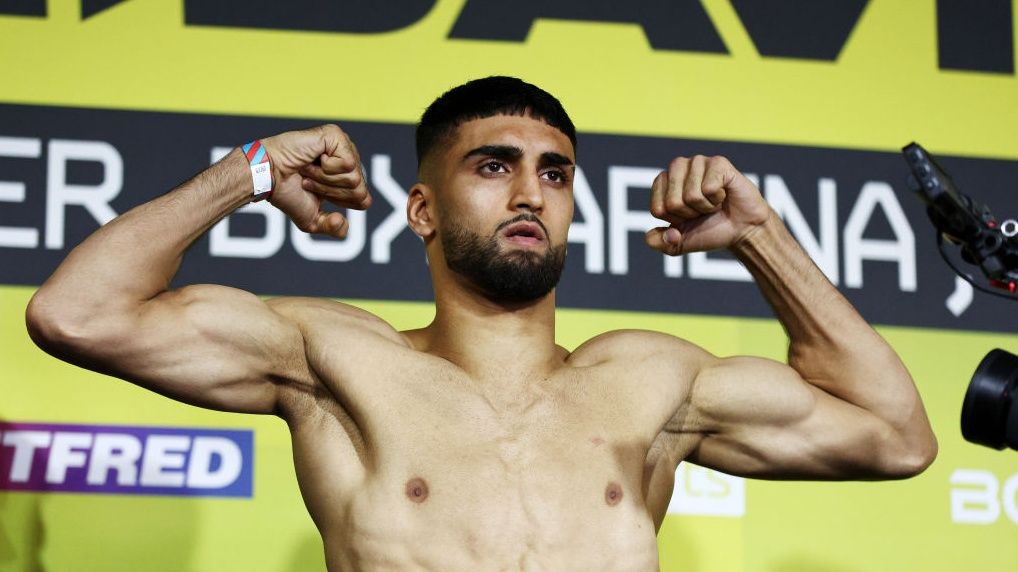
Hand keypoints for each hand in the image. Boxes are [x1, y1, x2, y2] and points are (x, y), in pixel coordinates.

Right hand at [261, 124, 371, 237]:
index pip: (364, 199)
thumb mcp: (312, 220)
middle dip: (331, 192)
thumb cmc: (286, 193)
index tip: (316, 193)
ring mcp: (343, 146)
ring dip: (325, 180)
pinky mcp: (336, 136)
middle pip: (360, 189)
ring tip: (308, 170)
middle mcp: (348, 159)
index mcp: (346, 176)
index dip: (339, 202)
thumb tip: (343, 221)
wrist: (268, 177)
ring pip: (354, 177)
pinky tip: (311, 160)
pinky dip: (325, 169)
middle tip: (309, 181)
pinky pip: (348, 163)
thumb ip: (333, 228)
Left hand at [645, 155, 771, 255]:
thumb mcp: (678, 244)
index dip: (675, 221)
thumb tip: (667, 234)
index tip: (688, 218)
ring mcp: (697, 162)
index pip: (658, 209)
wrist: (741, 230)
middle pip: (672, 202)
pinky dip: (717, 199)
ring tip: (713, 202)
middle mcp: (677, 167)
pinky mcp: (718, 162)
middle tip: (703, 210)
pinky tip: (723, 194)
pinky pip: (709, 188)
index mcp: (662, 183)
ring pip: (691, 196)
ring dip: (705, 207)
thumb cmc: (709, 230)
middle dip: (690, 214)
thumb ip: (659, 243)